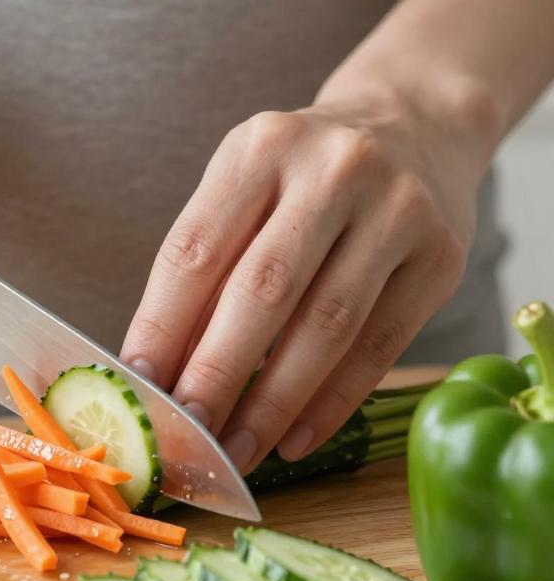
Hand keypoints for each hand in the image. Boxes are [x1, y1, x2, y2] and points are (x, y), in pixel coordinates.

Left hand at [121, 87, 490, 473]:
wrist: (414, 129)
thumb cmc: (304, 176)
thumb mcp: (247, 187)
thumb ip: (210, 263)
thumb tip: (162, 367)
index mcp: (259, 148)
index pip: (195, 250)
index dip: (161, 326)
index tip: (138, 387)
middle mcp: (332, 169)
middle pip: (262, 291)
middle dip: (216, 375)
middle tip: (187, 435)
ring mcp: (396, 209)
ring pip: (326, 326)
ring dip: (273, 403)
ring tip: (236, 451)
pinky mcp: (442, 256)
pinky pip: (379, 345)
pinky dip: (331, 401)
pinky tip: (295, 437)